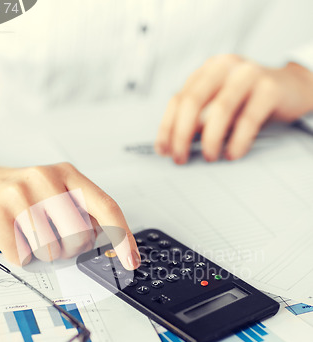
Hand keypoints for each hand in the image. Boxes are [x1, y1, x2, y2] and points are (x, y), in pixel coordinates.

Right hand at [0, 161, 140, 268]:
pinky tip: (13, 237)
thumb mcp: (55, 193)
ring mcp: (19, 195)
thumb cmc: (19, 194)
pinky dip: (21, 256)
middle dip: (70, 249)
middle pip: (80, 237)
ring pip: (52, 251)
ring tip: (29, 234)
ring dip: (43, 253)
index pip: (107, 206)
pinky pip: (23, 257)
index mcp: (66, 174)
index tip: (131, 261)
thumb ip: (83, 212)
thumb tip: (110, 244)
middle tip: (54, 238)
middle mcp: (45, 179)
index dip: (123, 237)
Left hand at [156, 55, 312, 162]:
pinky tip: (232, 154)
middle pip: (192, 101)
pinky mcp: (270, 88)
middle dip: (181, 135)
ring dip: (209, 139)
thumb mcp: (221, 105)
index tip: (164, 150)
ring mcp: (248, 75)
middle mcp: (224, 67)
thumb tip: (174, 146)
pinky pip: (248, 119)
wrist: (292, 88)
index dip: (167, 127)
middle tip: (181, 158)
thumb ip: (199, 118)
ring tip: (209, 157)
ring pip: (220, 109)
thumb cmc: (250, 101)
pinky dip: (237, 141)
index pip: (178, 99)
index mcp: (207, 71)